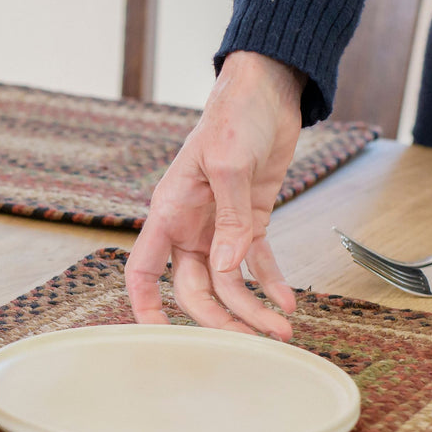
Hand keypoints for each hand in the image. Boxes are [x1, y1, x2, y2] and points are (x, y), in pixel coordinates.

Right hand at [125, 51, 304, 337]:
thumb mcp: (230, 164)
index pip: (143, 271)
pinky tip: (288, 303)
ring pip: (229, 283)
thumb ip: (229, 220)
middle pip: (196, 289)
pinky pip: (257, 263)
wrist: (267, 90)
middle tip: (252, 341)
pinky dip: (271, 284)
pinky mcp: (249, 221)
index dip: (145, 307)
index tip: (159, 339)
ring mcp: (220, 226)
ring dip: (253, 308)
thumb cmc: (235, 116)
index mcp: (169, 212)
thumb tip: (228, 269)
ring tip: (282, 328)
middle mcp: (190, 227)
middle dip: (221, 319)